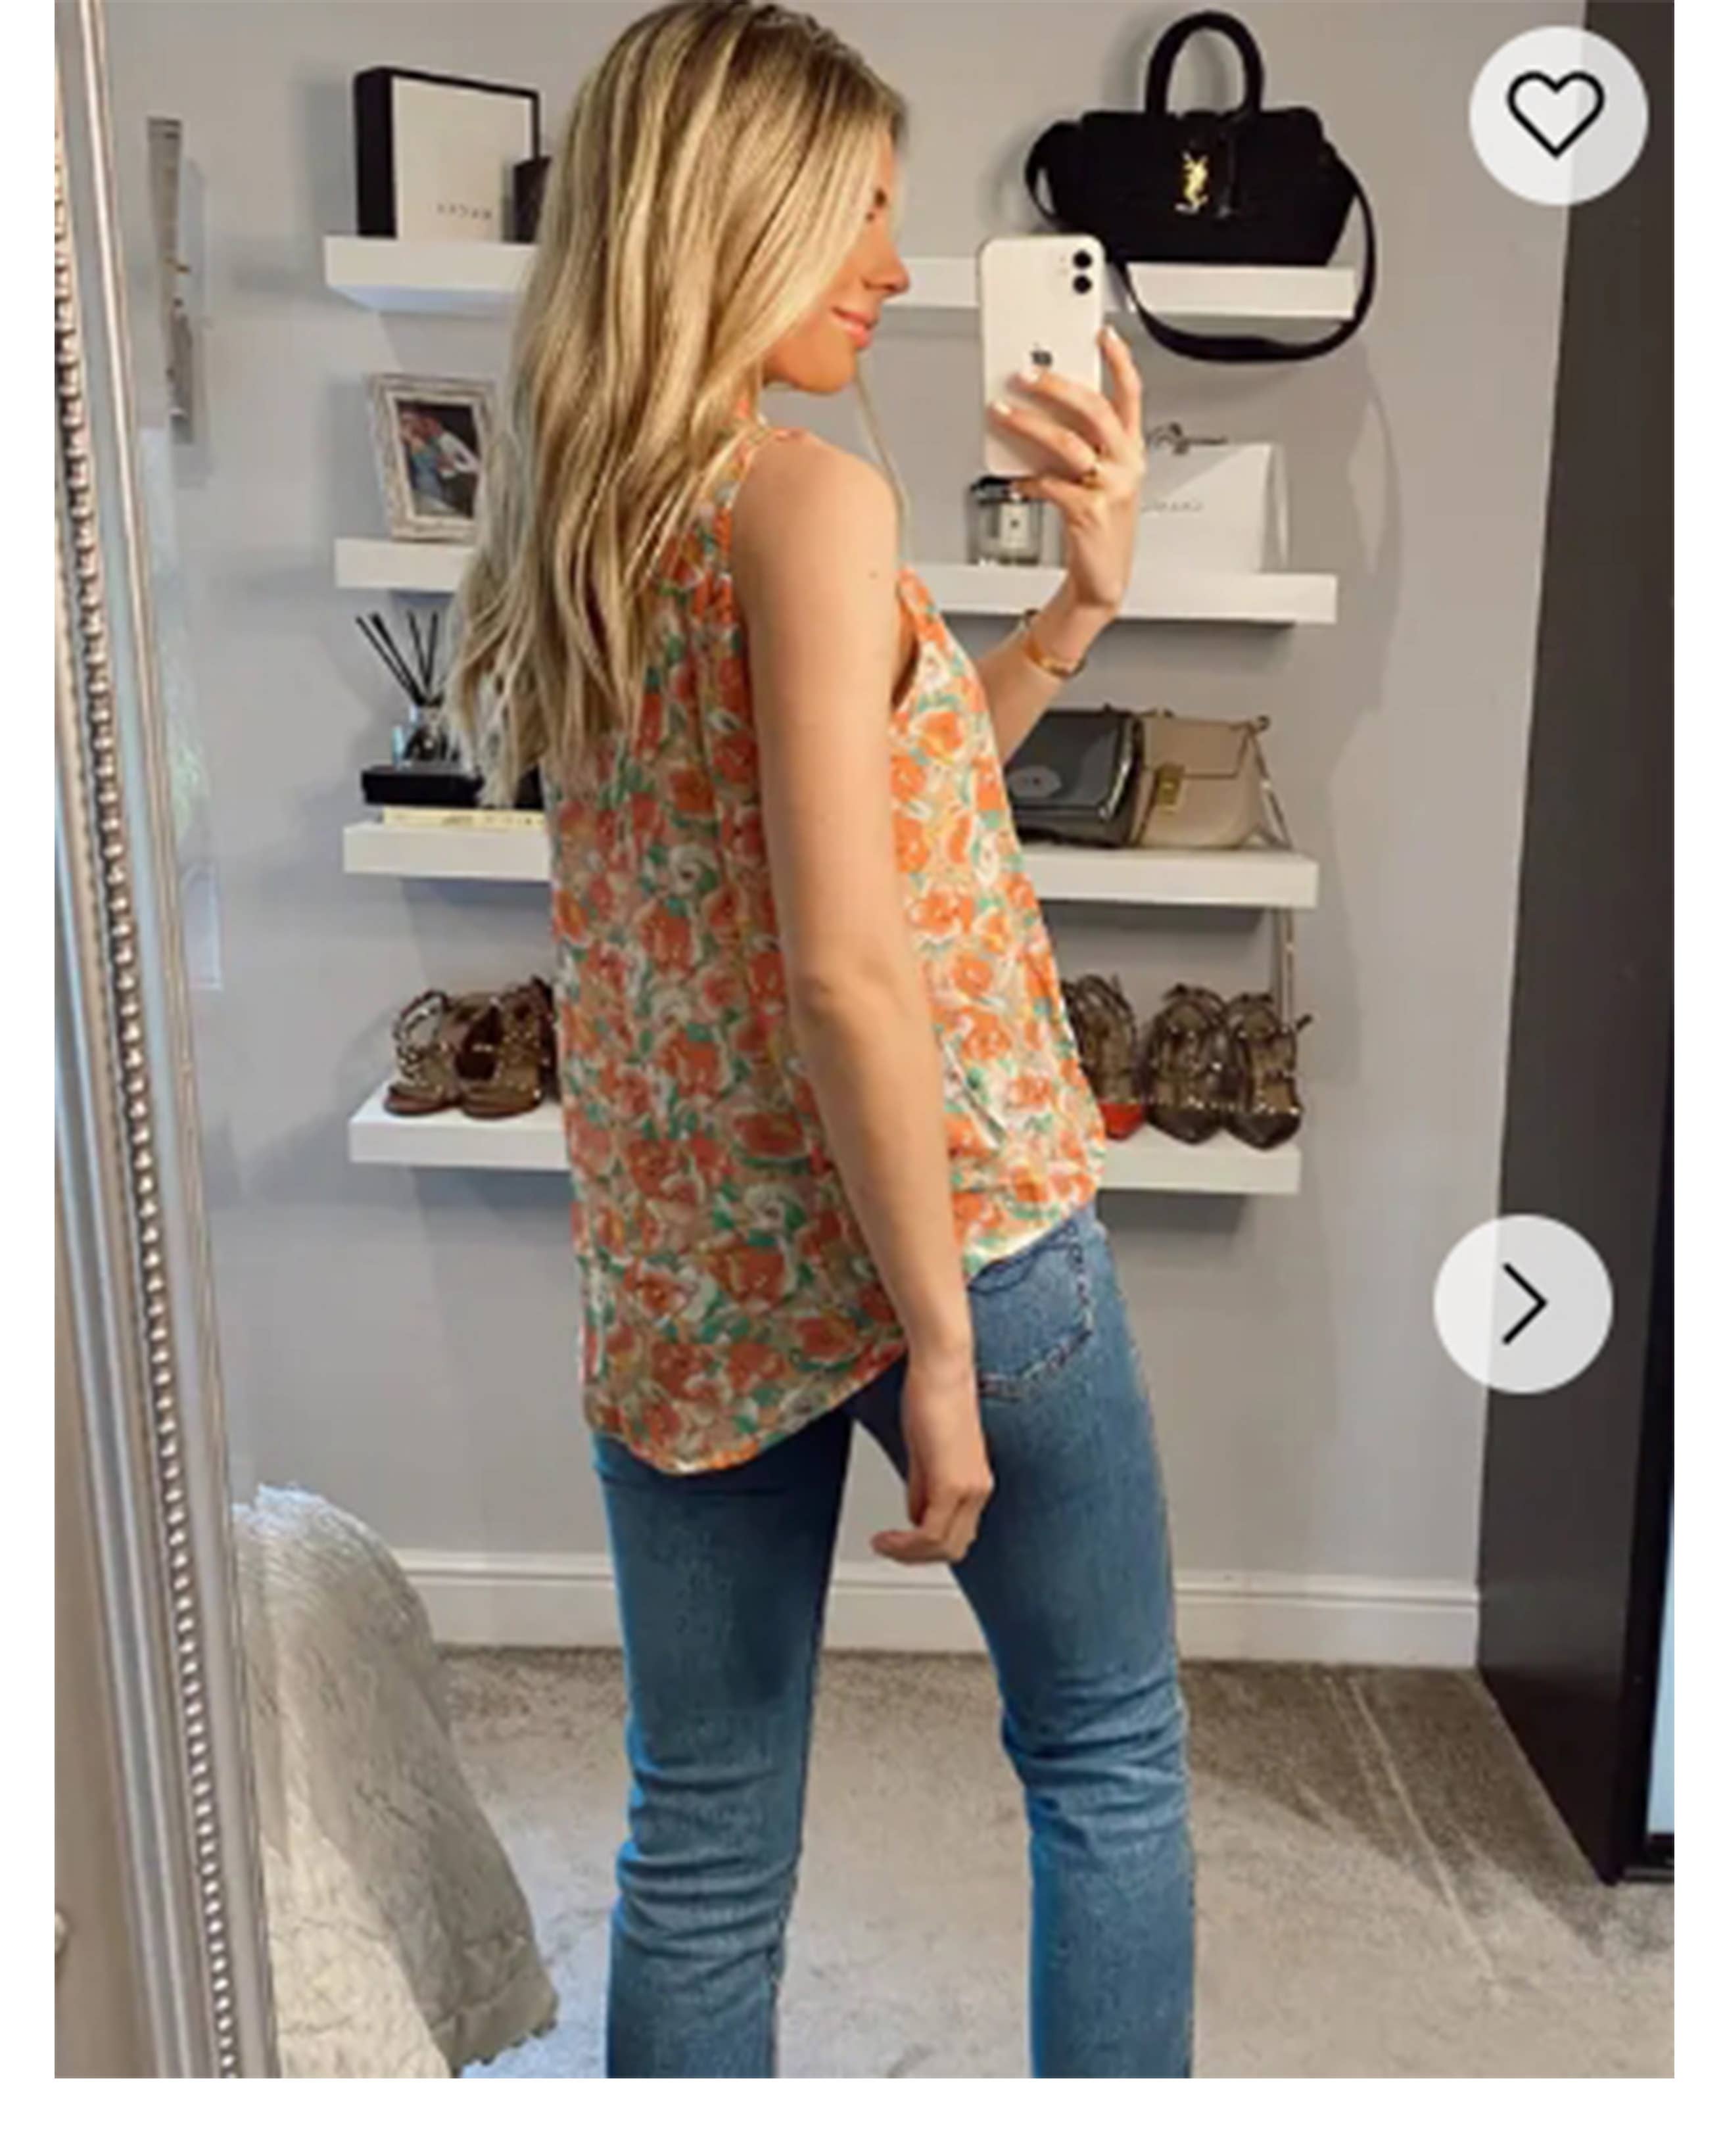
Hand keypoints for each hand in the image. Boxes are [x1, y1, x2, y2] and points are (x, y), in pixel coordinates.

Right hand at [871, 1349, 993, 1566]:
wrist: (943, 1367)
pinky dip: (906, 1543)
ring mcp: (970, 1488)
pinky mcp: (953, 1483)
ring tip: (883, 1545)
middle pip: (954, 1548)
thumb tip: (914, 1514)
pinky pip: (932, 1533)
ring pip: (944, 1547)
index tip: (897, 1544)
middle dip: (916, 1557)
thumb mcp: (924, 1451)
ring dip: (908, 1554)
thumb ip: (922, 1486)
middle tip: (888, 1550)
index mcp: (976, 1482)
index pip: (957, 1535)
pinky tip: (887, 1538)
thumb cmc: (935, 1395)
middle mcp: (979, 1489)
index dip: (925, 1548)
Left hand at [988, 322, 1145, 615]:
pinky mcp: (1089, 513)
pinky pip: (1052, 485)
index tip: (1100, 334)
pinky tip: (1015, 480)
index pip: (1130, 394)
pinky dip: (1028, 480)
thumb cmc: (1097, 529)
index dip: (1118, 361)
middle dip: (1057, 385)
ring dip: (1029, 424)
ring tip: (1003, 413)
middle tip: (1026, 373)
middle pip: (1094, 409)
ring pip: (1068, 443)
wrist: (1102, 581)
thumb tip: (1035, 415)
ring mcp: (1110, 489)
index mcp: (1131, 450)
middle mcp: (1125, 464)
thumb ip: (1079, 447)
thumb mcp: (1097, 481)